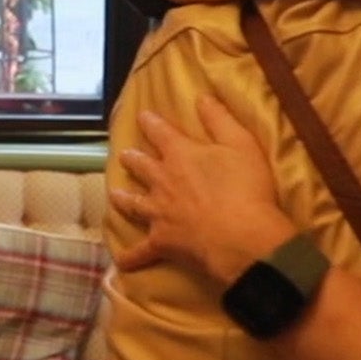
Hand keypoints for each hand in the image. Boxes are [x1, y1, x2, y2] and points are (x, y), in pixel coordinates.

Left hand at [110, 98, 294, 282]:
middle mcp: (162, 181)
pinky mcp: (161, 242)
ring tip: (114, 194)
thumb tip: (201, 97)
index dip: (151, 123)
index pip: (161, 133)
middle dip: (133, 159)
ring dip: (123, 198)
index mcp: (181, 155)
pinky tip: (122, 263)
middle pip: (142, 167)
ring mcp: (158, 213)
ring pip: (134, 204)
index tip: (142, 116)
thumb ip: (219, 119)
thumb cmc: (246, 187)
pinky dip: (131, 258)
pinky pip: (141, 252)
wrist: (241, 236)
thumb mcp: (241, 143)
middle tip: (124, 155)